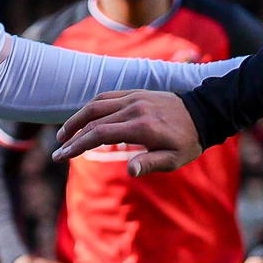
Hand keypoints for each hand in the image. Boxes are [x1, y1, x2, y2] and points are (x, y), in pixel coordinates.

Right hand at [54, 91, 205, 175]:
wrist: (203, 113)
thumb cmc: (188, 142)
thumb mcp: (175, 159)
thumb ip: (151, 163)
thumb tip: (130, 170)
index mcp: (142, 127)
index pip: (100, 134)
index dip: (78, 145)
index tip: (63, 156)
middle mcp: (134, 108)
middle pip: (93, 119)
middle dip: (72, 135)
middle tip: (58, 151)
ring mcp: (134, 97)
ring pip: (96, 105)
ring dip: (77, 119)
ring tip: (65, 136)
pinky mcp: (136, 92)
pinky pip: (107, 97)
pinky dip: (91, 108)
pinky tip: (84, 120)